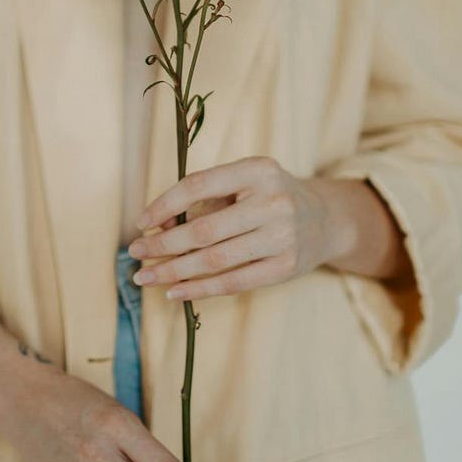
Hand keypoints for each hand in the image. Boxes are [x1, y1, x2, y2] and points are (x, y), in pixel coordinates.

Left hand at [126, 155, 345, 301]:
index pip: (199, 185)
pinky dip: (199, 289)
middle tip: (135, 253)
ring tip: (146, 277)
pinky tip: (175, 291)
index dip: (164, 205)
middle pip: (204, 229)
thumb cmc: (270, 198)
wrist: (326, 220)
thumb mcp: (244, 184)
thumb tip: (156, 228)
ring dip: (174, 270)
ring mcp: (282, 237)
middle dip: (163, 244)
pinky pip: (233, 282)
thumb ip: (204, 200)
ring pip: (215, 259)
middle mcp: (273, 201)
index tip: (141, 222)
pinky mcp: (286, 267)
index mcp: (258, 169)